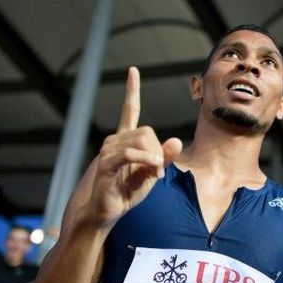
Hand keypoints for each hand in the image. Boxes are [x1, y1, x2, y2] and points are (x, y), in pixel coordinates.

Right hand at [85, 67, 181, 226]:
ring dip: (153, 160)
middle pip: (147, 132)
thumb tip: (176, 140)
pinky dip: (145, 160)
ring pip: (142, 141)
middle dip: (158, 151)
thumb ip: (163, 158)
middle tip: (158, 172)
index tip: (133, 71)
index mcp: (125, 140)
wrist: (106, 211)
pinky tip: (154, 170)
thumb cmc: (127, 192)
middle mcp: (114, 141)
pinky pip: (130, 154)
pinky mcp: (106, 164)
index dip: (132, 91)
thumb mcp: (151, 174)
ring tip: (153, 176)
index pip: (128, 110)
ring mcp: (108, 151)